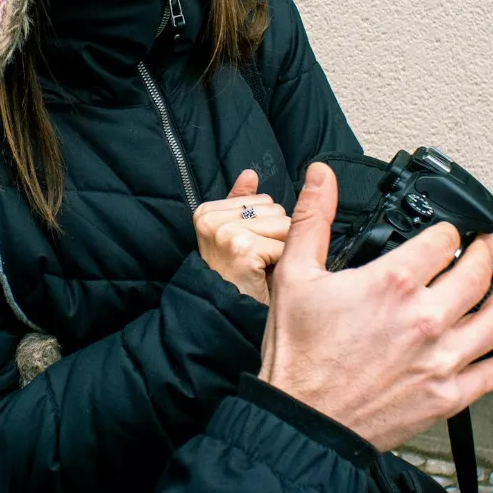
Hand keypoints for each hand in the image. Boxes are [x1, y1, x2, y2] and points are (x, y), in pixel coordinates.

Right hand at [194, 170, 290, 304]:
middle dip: (277, 238)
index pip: (263, 200)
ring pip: (285, 225)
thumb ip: (241, 204)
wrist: (227, 320)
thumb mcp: (234, 238)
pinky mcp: (242, 248)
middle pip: (276, 210)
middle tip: (257, 264)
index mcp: (207, 211)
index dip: (267, 229)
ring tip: (261, 271)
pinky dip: (284, 264)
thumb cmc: (236, 282)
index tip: (248, 252)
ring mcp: (225, 232)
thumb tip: (250, 173)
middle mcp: (211, 218)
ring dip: (283, 252)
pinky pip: (286, 245)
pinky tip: (265, 277)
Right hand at [259, 163, 492, 451]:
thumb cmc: (298, 354)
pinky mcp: (447, 395)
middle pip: (478, 273)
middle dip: (484, 255)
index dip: (448, 230)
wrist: (302, 420)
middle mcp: (426, 317)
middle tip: (484, 251)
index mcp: (393, 282)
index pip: (444, 239)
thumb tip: (320, 176)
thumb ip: (312, 217)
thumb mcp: (295, 273)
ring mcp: (442, 358)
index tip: (447, 234)